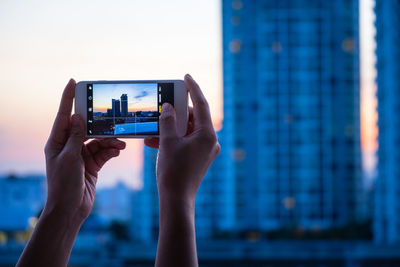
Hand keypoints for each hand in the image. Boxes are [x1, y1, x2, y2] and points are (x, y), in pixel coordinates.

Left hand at [43, 79, 125, 223]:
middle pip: (86, 128)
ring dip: (110, 141)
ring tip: (121, 143)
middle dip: (101, 125)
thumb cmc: (64, 185)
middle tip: (113, 118)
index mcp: (57, 142)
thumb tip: (78, 117)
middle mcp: (68, 146)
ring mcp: (81, 155)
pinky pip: (103, 152)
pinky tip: (118, 150)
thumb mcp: (70, 158)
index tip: (73, 82)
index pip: (64, 115)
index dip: (68, 98)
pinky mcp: (92, 164)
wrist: (70, 209)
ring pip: (98, 140)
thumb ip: (76, 137)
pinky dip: (111, 150)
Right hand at [145, 74, 219, 202]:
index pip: (201, 105)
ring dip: (171, 128)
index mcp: (207, 135)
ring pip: (187, 130)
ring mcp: (206, 150)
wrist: (177, 200)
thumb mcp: (168, 142)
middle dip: (175, 113)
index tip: (186, 76)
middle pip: (193, 118)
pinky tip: (156, 141)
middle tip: (162, 107)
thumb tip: (168, 107)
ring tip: (153, 128)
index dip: (193, 89)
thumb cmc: (173, 171)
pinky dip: (173, 139)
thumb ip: (168, 121)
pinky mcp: (199, 157)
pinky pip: (186, 142)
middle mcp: (210, 141)